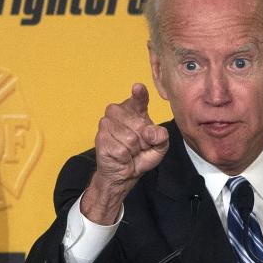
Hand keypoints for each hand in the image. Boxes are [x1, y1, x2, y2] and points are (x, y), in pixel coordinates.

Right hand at [80, 83, 168, 223]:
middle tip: (139, 146)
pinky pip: (121, 149)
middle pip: (138, 124)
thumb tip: (151, 132)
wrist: (124, 173)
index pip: (138, 99)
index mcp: (135, 110)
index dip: (139, 94)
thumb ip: (161, 137)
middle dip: (144, 140)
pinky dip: (125, 157)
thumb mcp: (159, 147)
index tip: (138, 89)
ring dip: (133, 149)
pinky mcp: (101, 138)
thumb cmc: (141, 156)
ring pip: (129, 138)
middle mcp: (118, 112)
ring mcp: (107, 124)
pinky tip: (122, 156)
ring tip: (130, 151)